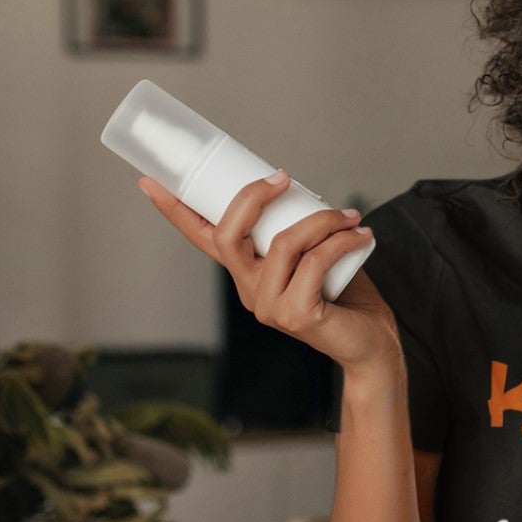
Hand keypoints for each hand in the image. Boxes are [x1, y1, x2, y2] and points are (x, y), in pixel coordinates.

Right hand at [139, 173, 397, 370]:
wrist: (371, 344)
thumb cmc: (344, 295)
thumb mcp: (310, 254)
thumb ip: (294, 229)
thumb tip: (291, 185)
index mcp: (246, 273)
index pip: (201, 238)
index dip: (175, 210)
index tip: (151, 181)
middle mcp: (249, 291)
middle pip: (227, 235)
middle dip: (252, 196)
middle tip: (283, 177)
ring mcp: (269, 306)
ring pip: (283, 242)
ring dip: (322, 220)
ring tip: (350, 217)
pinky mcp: (296, 315)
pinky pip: (315, 261)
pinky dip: (341, 241)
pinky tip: (361, 235)